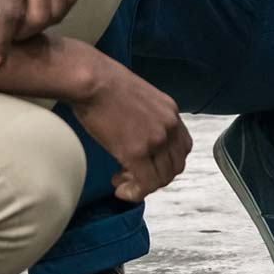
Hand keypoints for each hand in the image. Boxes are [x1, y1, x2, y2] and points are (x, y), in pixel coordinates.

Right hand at [66, 53, 192, 202]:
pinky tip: (120, 189)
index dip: (166, 162)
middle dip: (156, 177)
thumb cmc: (103, 82)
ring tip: (121, 181)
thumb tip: (137, 134)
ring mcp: (156, 140)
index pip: (182, 147)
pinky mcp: (137, 152)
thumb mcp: (138, 97)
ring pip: (162, 178)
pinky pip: (145, 184)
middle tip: (132, 176)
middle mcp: (169, 126)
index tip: (148, 165)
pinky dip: (135, 193)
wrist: (90, 79)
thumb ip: (146, 117)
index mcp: (170, 111)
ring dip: (143, 186)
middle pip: (175, 166)